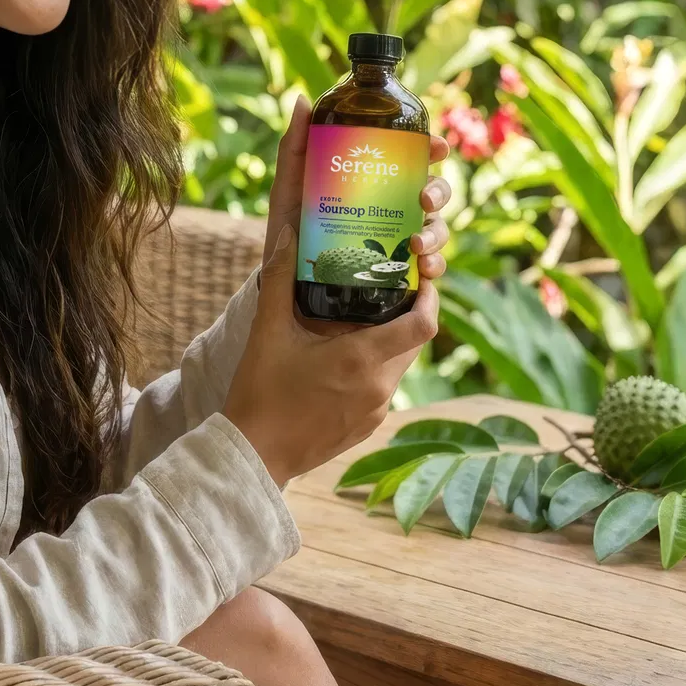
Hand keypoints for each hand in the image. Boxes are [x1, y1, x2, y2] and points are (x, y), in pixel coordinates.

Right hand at [224, 96, 452, 488]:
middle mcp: (379, 387)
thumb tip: (288, 230)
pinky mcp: (368, 426)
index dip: (432, 296)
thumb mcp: (268, 329)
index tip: (424, 274)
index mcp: (362, 359)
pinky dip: (376, 366)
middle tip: (391, 284)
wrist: (253, 455)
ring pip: (401, 364)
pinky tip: (346, 356)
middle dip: (409, 311)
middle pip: (416, 341)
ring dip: (392, 339)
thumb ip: (281, 276)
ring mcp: (376, 411)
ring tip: (365, 316)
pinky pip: (384, 387)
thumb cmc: (259, 392)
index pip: (423, 323)